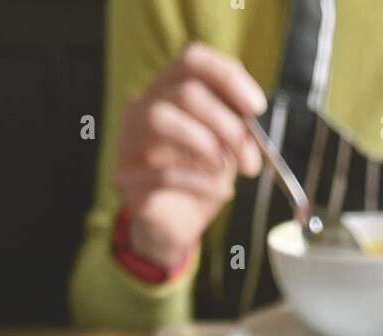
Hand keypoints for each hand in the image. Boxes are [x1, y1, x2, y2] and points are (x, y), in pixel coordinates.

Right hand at [115, 43, 266, 268]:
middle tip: (250, 158)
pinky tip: (217, 191)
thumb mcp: (225, 149)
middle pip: (184, 92)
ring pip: (160, 119)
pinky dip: (198, 182)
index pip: (192, 60)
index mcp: (167, 91)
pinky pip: (161, 172)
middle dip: (227, 124)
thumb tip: (254, 131)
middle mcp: (141, 108)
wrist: (173, 228)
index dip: (227, 77)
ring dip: (205, 143)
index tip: (256, 107)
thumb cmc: (199, 180)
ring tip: (225, 169)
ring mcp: (128, 142)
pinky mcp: (126, 179)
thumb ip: (238, 131)